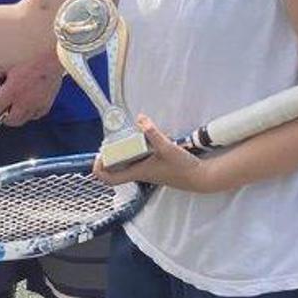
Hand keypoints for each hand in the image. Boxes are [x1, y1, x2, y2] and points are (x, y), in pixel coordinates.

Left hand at [0, 52, 63, 126]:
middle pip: (9, 121)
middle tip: (5, 106)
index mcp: (11, 92)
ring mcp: (36, 106)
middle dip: (4, 115)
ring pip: (23, 120)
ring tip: (17, 105)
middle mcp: (23, 102)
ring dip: (17, 115)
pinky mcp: (46, 106)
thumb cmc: (31, 58)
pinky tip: (30, 103)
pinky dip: (31, 112)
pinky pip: (35, 116)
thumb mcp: (8, 63)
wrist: (52, 58)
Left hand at [92, 116, 208, 191]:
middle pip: (114, 170)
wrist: (199, 178)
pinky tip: (143, 140)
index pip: (109, 178)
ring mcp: (147, 171)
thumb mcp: (166, 148)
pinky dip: (135, 151)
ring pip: (126, 165)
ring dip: (122, 153)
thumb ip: (153, 133)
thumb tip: (141, 119)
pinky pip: (138, 160)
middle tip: (109, 142)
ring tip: (123, 138)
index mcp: (137, 173)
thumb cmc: (182, 168)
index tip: (99, 155)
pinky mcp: (154, 168)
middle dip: (108, 156)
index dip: (98, 168)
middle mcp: (139, 174)